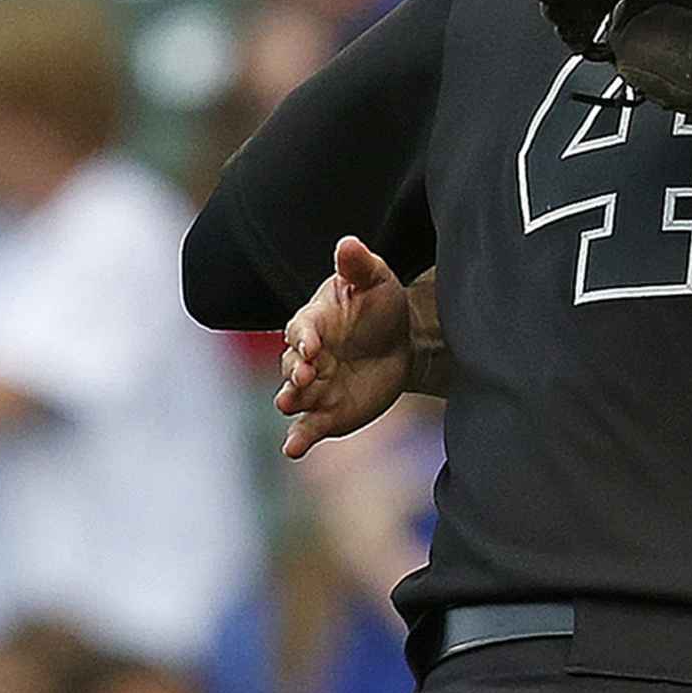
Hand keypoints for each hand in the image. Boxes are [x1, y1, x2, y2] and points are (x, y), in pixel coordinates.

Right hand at [276, 236, 415, 458]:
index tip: (312, 344)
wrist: (402, 342)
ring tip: (289, 404)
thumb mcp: (376, 280)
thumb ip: (358, 265)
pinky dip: (297, 438)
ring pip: (293, 396)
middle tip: (305, 375)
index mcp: (313, 322)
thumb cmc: (380, 306)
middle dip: (295, 371)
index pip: (301, 329)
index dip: (304, 337)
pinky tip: (292, 449)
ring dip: (290, 400)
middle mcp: (306, 357)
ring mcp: (314, 387)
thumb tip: (348, 243)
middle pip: (291, 365)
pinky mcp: (325, 413)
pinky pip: (307, 428)